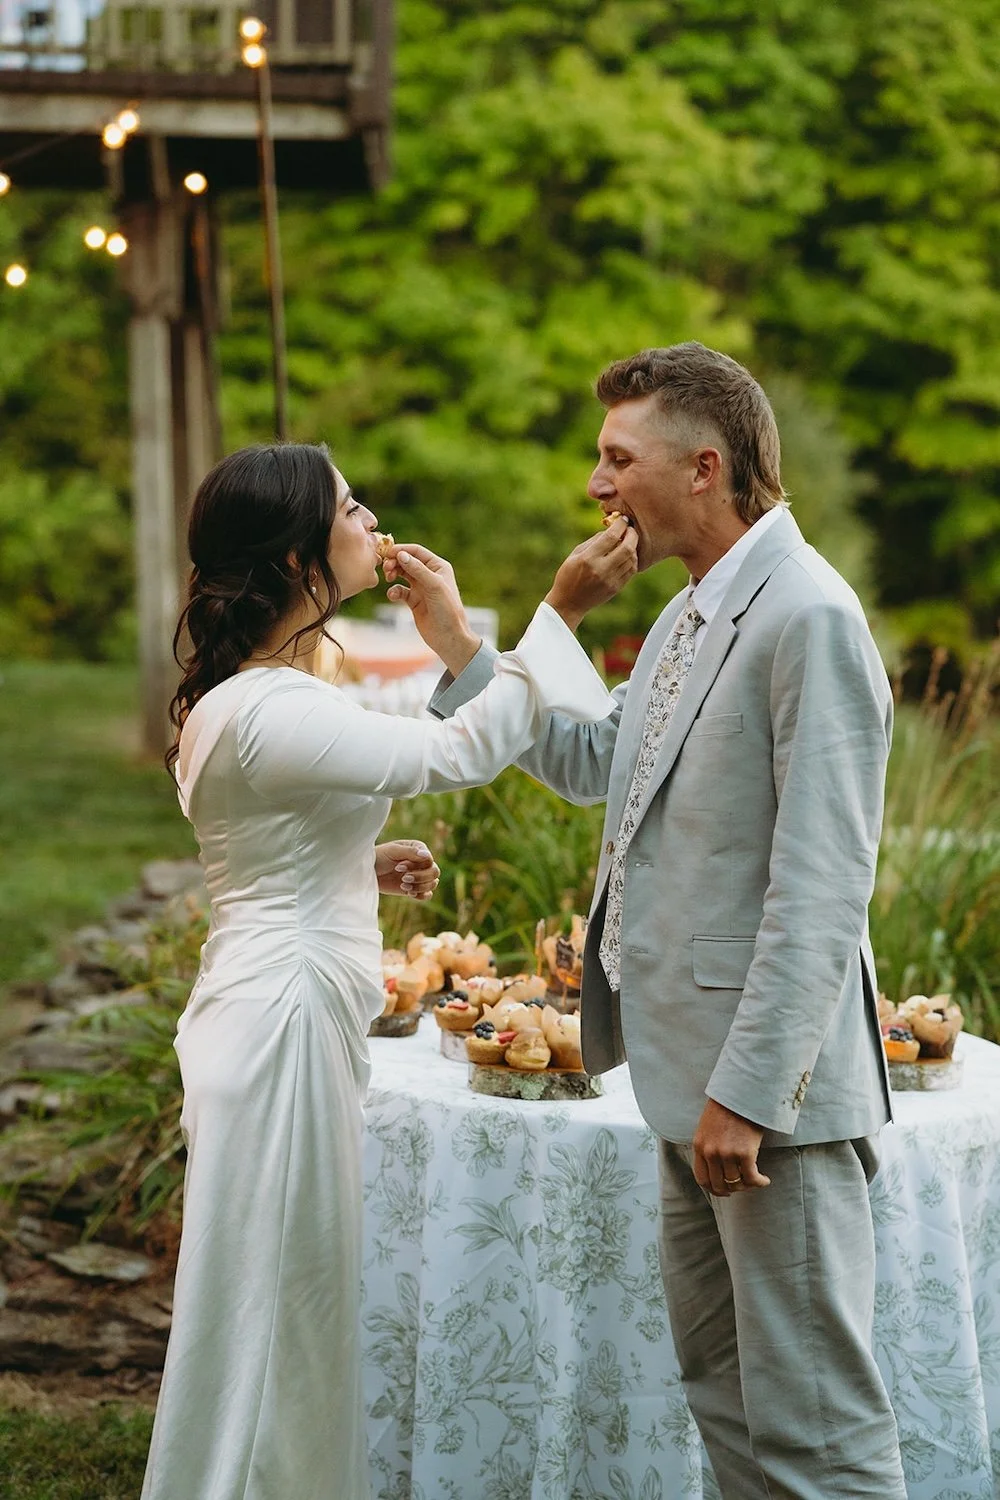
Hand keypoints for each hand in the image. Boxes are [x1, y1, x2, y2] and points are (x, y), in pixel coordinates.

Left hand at [375, 840, 439, 899]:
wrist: (368, 872)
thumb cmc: (379, 857)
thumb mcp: (393, 851)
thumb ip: (411, 852)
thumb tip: (427, 855)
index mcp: (418, 849)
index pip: (429, 860)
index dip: (416, 866)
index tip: (398, 867)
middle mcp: (422, 862)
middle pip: (434, 872)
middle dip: (420, 877)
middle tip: (403, 878)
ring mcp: (419, 875)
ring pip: (433, 884)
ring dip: (419, 887)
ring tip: (402, 885)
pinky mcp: (415, 888)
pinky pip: (427, 894)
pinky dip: (421, 895)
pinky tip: (409, 893)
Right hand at [382, 543, 481, 676]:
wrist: (449, 637)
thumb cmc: (448, 610)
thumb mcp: (434, 586)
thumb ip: (417, 569)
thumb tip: (400, 554)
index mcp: (438, 567)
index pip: (417, 551)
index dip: (401, 550)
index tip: (387, 553)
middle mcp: (429, 575)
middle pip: (406, 561)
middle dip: (394, 562)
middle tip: (386, 568)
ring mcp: (421, 588)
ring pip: (401, 574)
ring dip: (393, 574)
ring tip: (389, 578)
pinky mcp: (414, 601)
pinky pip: (399, 591)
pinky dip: (394, 591)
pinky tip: (392, 596)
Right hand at [543, 515, 638, 630]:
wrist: (569, 603)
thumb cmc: (568, 575)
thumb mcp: (575, 554)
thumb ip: (594, 541)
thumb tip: (611, 530)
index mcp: (588, 558)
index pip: (611, 536)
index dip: (620, 525)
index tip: (623, 519)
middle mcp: (601, 569)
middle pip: (627, 547)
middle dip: (632, 534)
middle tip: (630, 529)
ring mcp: (610, 580)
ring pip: (632, 559)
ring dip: (633, 547)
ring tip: (628, 542)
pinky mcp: (616, 588)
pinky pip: (631, 571)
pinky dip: (632, 560)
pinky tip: (627, 555)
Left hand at [692, 1098, 770, 1197]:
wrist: (741, 1093)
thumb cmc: (727, 1108)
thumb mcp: (708, 1128)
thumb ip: (709, 1147)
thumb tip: (718, 1168)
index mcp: (699, 1146)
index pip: (702, 1178)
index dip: (713, 1189)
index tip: (723, 1190)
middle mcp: (711, 1152)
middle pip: (718, 1184)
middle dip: (730, 1190)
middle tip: (740, 1187)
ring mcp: (727, 1154)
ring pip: (736, 1183)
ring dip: (746, 1185)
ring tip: (754, 1180)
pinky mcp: (745, 1153)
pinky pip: (752, 1178)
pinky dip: (759, 1182)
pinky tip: (764, 1180)